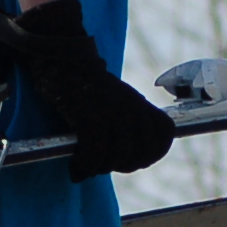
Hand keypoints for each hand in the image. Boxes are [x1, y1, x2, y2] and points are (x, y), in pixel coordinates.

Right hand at [0, 0, 174, 179]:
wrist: (60, 58)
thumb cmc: (85, 85)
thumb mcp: (118, 99)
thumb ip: (129, 122)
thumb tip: (127, 157)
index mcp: (141, 103)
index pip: (166, 134)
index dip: (152, 153)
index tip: (130, 157)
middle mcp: (132, 107)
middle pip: (143, 153)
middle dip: (124, 165)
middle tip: (103, 162)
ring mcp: (114, 112)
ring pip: (119, 157)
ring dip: (101, 168)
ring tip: (86, 164)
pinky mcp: (91, 116)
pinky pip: (95, 154)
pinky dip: (84, 166)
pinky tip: (75, 167)